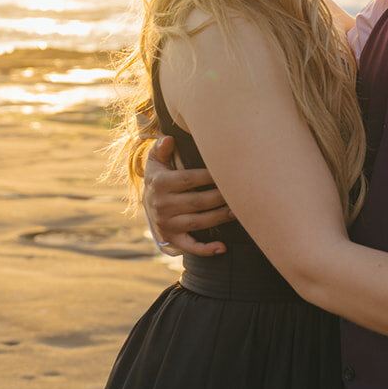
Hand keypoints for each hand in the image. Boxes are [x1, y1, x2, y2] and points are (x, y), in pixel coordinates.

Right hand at [143, 135, 234, 256]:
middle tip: (240, 193)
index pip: (188, 179)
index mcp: (159, 183)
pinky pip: (190, 246)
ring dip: (219, 218)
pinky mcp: (172, 239)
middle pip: (197, 202)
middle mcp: (161, 204)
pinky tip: (223, 247)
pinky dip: (206, 249)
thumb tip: (170, 139)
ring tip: (237, 211)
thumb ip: (162, 149)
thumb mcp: (156, 162)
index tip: (228, 172)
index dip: (209, 176)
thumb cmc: (159, 178)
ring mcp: (167, 223)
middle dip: (220, 197)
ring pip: (198, 222)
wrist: (148, 205)